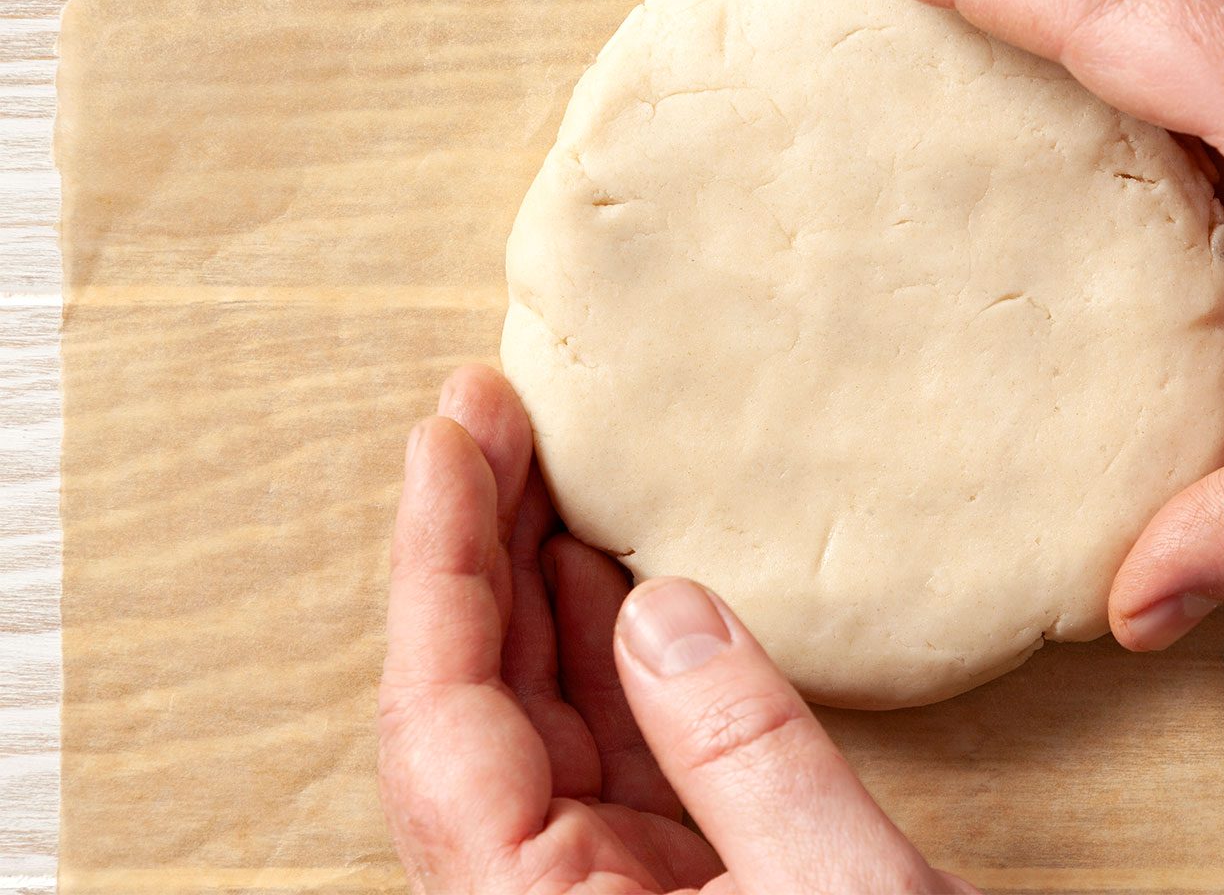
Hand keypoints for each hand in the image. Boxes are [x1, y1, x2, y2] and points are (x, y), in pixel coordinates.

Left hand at [378, 365, 974, 893]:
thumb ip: (744, 753)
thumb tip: (658, 606)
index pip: (444, 718)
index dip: (439, 562)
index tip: (455, 438)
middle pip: (465, 702)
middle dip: (472, 548)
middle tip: (486, 414)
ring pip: (527, 717)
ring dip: (528, 583)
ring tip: (534, 463)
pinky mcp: (659, 886)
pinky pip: (599, 746)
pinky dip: (599, 645)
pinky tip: (603, 569)